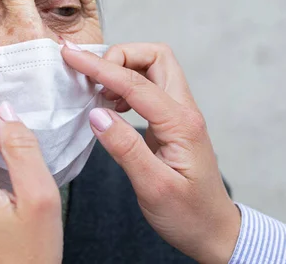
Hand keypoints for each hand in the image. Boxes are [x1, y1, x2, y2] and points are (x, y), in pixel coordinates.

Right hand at [62, 42, 240, 263]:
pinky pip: (150, 88)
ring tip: (98, 92)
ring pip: (154, 68)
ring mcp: (180, 115)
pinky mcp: (171, 122)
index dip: (100, 67)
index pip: (136, 83)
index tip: (71, 57)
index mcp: (181, 124)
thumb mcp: (153, 187)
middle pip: (156, 56)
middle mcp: (184, 111)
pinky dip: (126, 86)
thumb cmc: (188, 215)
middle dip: (120, 55)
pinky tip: (111, 105)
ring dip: (123, 69)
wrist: (213, 230)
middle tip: (91, 75)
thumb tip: (97, 114)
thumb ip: (125, 148)